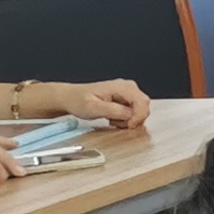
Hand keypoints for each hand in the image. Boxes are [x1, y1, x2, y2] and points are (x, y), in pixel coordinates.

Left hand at [22, 78, 147, 133]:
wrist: (70, 98)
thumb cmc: (77, 100)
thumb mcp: (93, 107)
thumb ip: (113, 110)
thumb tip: (130, 115)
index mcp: (122, 87)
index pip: (142, 102)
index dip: (138, 117)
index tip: (129, 126)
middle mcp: (128, 87)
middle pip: (144, 106)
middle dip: (134, 119)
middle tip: (117, 124)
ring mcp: (127, 92)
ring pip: (140, 110)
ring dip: (129, 120)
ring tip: (112, 121)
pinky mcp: (125, 98)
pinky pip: (134, 111)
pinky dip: (126, 118)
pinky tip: (113, 119)